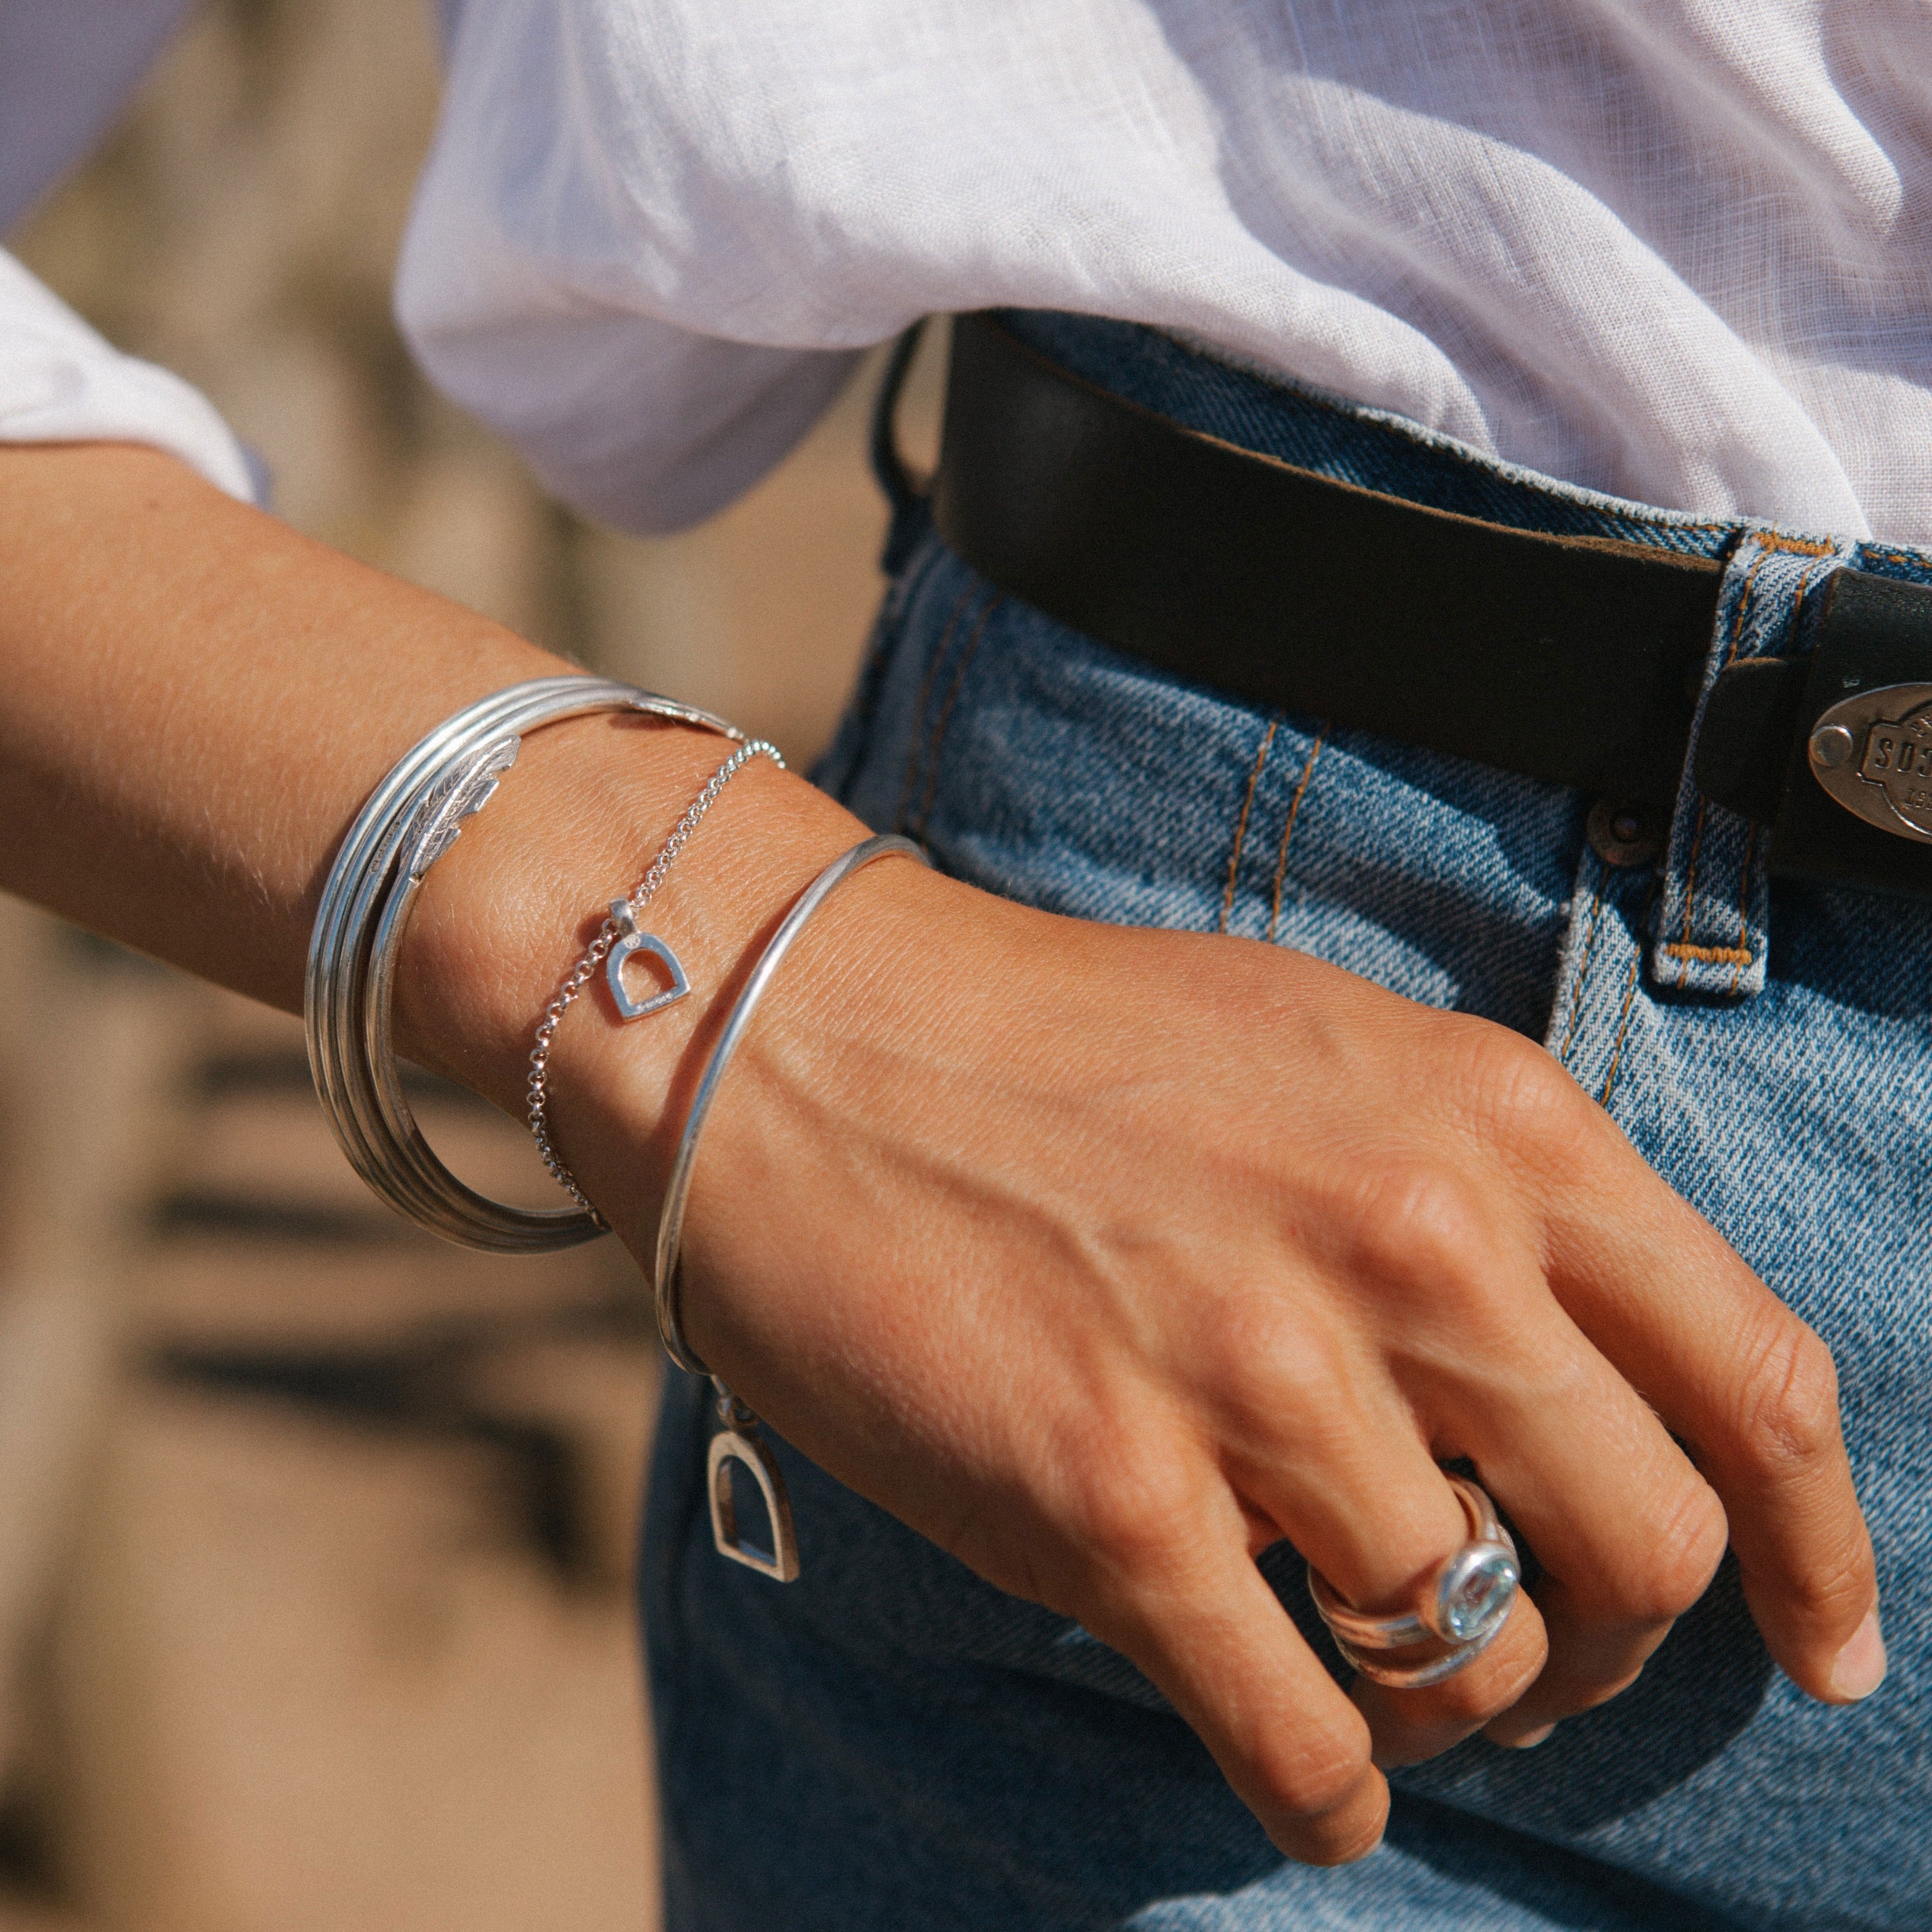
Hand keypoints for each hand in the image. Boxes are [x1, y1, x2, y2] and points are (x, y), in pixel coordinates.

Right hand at [441, 754, 1878, 1866]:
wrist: (811, 1042)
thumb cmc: (1064, 1046)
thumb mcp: (1330, 1056)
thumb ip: (1483, 1199)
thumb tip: (1582, 1386)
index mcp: (1486, 1126)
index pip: (1755, 1378)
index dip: (1820, 1546)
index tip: (1821, 1647)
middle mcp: (1406, 1247)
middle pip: (1647, 1552)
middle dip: (1611, 1643)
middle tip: (1536, 1657)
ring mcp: (1259, 1379)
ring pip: (1475, 1660)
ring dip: (1451, 1710)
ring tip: (1381, 1677)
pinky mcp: (1111, 1501)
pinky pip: (1302, 1739)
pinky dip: (1328, 1792)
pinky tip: (1306, 1771)